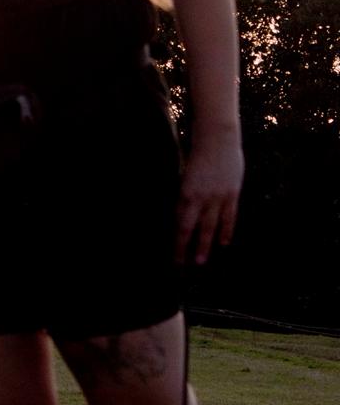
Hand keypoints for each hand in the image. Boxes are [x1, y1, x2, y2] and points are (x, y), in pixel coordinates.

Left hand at [175, 133, 243, 265]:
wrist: (217, 138)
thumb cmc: (198, 155)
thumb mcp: (186, 176)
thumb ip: (185, 195)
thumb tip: (181, 213)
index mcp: (184, 192)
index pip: (178, 223)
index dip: (176, 240)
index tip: (172, 254)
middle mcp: (199, 198)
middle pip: (191, 229)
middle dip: (186, 248)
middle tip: (183, 266)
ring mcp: (217, 197)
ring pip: (210, 227)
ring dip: (205, 245)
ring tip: (201, 261)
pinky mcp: (231, 194)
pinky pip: (229, 217)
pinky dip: (226, 231)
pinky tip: (223, 243)